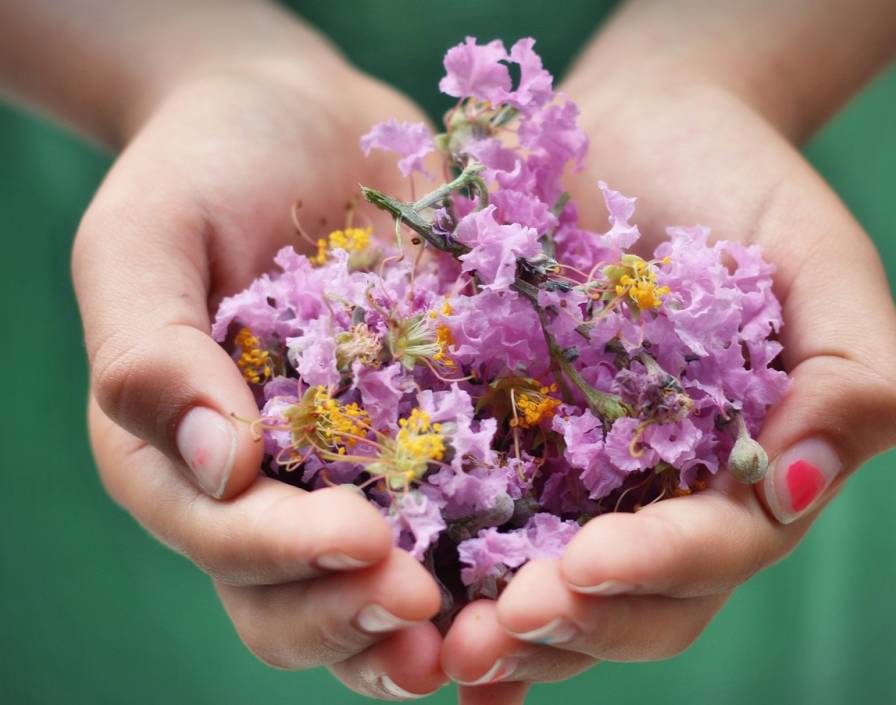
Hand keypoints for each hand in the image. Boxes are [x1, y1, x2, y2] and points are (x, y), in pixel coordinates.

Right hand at [75, 54, 447, 697]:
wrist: (300, 120)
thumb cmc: (205, 166)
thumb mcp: (147, 239)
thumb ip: (151, 351)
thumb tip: (216, 465)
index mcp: (181, 459)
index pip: (227, 539)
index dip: (290, 555)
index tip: (362, 537)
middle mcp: (269, 488)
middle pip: (299, 599)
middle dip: (359, 616)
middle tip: (427, 610)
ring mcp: (355, 470)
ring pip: (378, 589)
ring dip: (425, 628)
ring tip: (488, 636)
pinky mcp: (432, 437)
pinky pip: (462, 518)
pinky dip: (493, 567)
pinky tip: (546, 583)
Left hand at [440, 78, 895, 701]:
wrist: (640, 126)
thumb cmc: (739, 182)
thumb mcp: (821, 260)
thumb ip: (855, 376)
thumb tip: (798, 489)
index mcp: (742, 471)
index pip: (712, 551)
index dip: (656, 571)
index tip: (586, 564)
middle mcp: (660, 494)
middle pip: (631, 601)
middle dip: (571, 623)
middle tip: (496, 631)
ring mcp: (579, 478)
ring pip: (556, 589)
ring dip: (505, 630)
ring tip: (442, 643)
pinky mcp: (506, 442)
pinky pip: (479, 524)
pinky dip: (452, 579)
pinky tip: (407, 605)